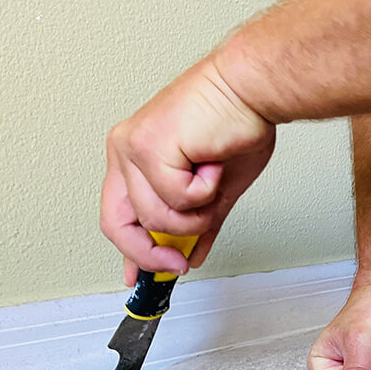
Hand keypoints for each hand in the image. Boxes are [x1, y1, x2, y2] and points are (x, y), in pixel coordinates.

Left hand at [100, 58, 275, 285]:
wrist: (252, 90)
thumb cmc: (235, 126)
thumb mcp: (214, 192)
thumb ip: (198, 226)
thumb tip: (192, 256)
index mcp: (135, 159)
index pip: (118, 217)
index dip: (130, 253)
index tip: (139, 279)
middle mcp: (125, 152)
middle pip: (118, 225)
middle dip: (151, 253)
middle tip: (180, 262)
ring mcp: (132, 149)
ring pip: (154, 219)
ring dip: (194, 215)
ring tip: (212, 184)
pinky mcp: (149, 147)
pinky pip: (175, 199)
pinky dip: (204, 191)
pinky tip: (211, 165)